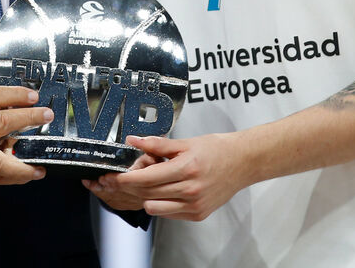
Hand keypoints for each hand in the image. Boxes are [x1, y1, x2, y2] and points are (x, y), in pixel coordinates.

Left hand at [93, 133, 249, 220]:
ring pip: (155, 207)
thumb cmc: (216, 149)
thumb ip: (157, 144)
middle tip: (118, 179)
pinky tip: (162, 190)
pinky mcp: (197, 214)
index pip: (147, 178)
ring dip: (144, 197)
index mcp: (186, 168)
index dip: (126, 178)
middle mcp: (190, 190)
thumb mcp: (186, 142)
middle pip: (147, 194)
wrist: (242, 163)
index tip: (112, 176)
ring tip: (146, 183)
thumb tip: (133, 140)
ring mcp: (194, 205)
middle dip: (129, 187)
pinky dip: (160, 203)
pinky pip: (168, 213)